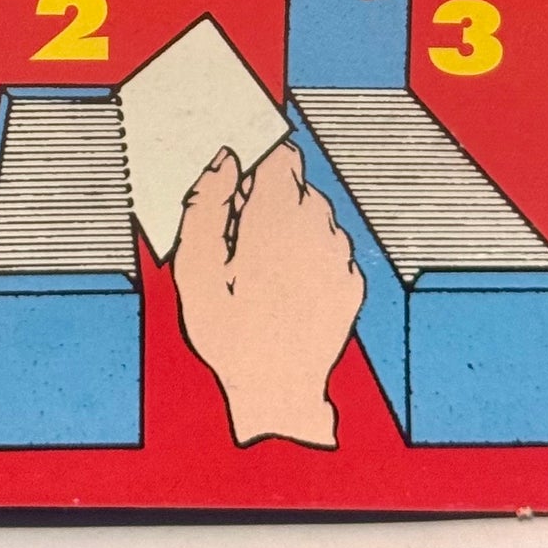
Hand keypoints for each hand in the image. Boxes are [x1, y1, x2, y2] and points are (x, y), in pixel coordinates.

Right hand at [172, 143, 363, 447]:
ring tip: (260, 270)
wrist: (278, 394)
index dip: (255, 159)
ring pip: (315, 215)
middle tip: (237, 238)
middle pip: (296, 184)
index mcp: (278, 213)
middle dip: (267, 197)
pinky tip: (285, 287)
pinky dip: (309, 256)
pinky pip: (329, 249)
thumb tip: (225, 158)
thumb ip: (207, 201)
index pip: (280, 152)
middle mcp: (319, 226)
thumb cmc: (231, 332)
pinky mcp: (352, 281)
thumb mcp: (196, 265)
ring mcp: (341, 255)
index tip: (237, 178)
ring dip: (290, 225)